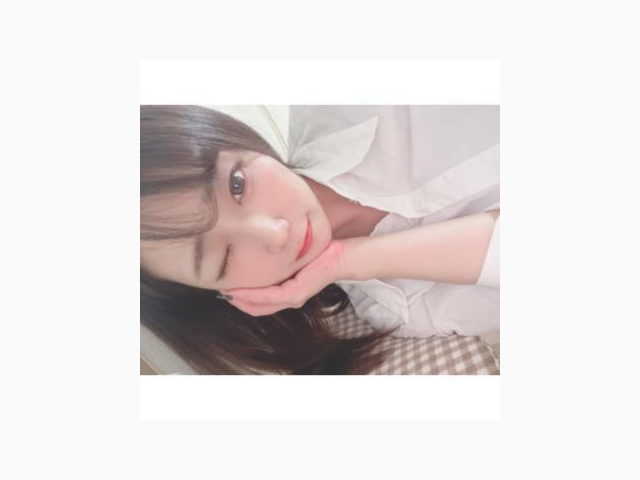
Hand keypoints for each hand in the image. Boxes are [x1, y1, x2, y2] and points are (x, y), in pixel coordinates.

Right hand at [221, 239, 350, 316]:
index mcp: (289, 287)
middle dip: (236, 299)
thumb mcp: (295, 250)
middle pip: (257, 305)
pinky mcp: (298, 292)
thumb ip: (280, 252)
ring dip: (242, 299)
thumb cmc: (323, 250)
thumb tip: (260, 239)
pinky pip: (271, 296)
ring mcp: (294, 296)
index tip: (222, 282)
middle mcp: (290, 295)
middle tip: (216, 288)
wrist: (347, 255)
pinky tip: (239, 291)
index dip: (240, 292)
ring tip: (223, 291)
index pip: (260, 297)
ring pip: (261, 304)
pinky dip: (254, 295)